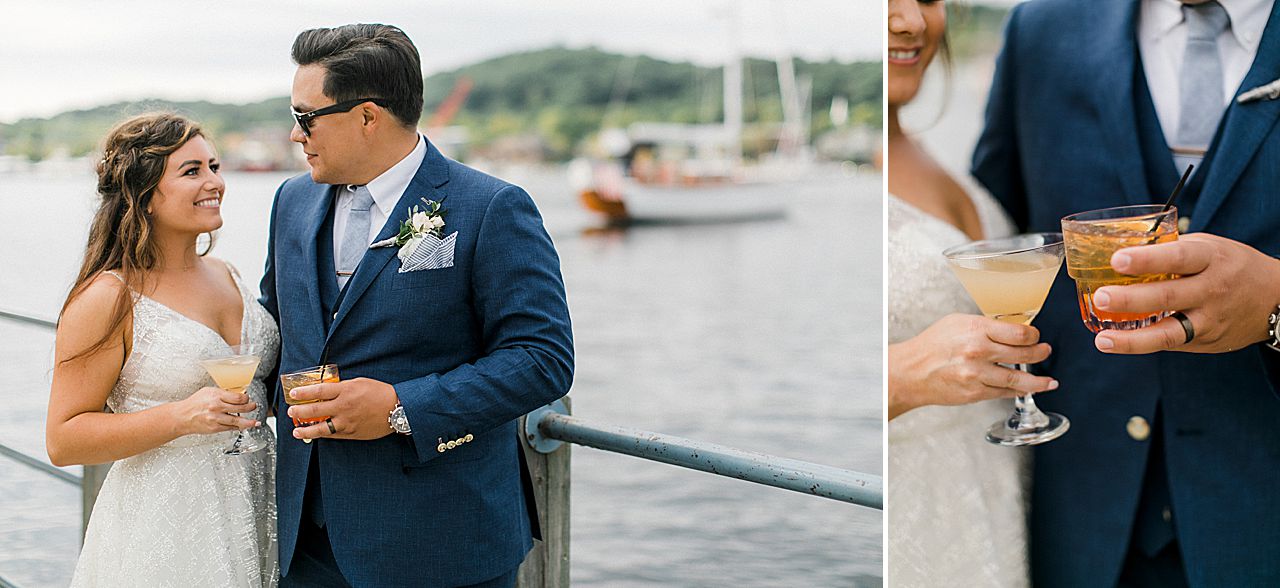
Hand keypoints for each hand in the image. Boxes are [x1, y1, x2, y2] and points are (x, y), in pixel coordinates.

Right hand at [171, 387, 256, 435]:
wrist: (182, 416)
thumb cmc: (194, 403)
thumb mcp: (208, 392)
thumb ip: (222, 393)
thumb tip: (237, 395)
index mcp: (216, 396)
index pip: (238, 397)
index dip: (246, 398)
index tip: (248, 398)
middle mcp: (217, 407)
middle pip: (240, 408)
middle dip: (251, 407)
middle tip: (254, 406)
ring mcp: (216, 418)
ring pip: (237, 421)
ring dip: (249, 422)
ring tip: (255, 422)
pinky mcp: (215, 428)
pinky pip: (230, 428)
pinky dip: (237, 427)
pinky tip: (243, 426)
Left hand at [287, 377, 398, 440]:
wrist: (398, 409)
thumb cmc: (380, 393)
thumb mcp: (360, 383)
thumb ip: (342, 387)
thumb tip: (326, 391)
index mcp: (346, 391)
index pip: (319, 391)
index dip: (303, 392)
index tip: (293, 394)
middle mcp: (344, 407)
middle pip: (315, 410)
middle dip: (300, 411)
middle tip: (291, 412)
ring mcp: (347, 422)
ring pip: (321, 428)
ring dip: (306, 430)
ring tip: (296, 431)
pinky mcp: (352, 433)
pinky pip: (333, 435)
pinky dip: (323, 435)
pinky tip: (315, 434)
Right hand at [889, 314, 1056, 419]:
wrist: (911, 372)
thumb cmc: (931, 346)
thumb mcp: (956, 323)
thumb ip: (983, 326)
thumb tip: (1009, 329)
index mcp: (975, 329)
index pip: (1019, 333)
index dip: (1034, 335)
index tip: (1036, 336)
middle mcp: (978, 351)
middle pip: (1023, 354)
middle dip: (1040, 353)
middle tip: (1045, 351)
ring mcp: (977, 374)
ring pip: (1018, 379)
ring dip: (1038, 381)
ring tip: (1049, 381)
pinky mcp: (975, 393)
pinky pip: (1004, 392)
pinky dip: (1018, 391)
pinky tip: (1027, 389)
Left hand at [1092, 233, 1279, 353]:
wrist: (1275, 298)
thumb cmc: (1230, 265)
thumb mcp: (1208, 247)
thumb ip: (1171, 250)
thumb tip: (1121, 248)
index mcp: (1210, 259)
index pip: (1177, 257)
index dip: (1147, 259)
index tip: (1117, 259)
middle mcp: (1211, 290)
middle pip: (1168, 296)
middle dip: (1131, 299)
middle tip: (1100, 297)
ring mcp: (1209, 320)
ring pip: (1170, 333)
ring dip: (1133, 340)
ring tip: (1103, 340)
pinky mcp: (1205, 341)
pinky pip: (1171, 344)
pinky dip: (1142, 344)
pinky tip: (1116, 342)